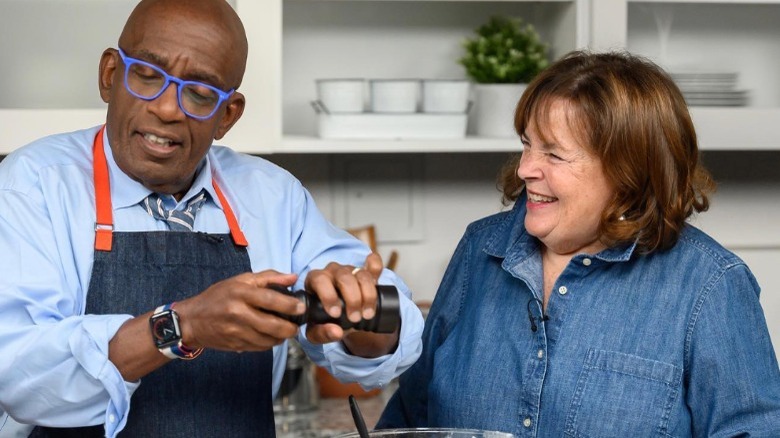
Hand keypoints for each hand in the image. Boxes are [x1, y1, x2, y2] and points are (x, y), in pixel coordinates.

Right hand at [174, 271, 304, 352]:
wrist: (192, 320)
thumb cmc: (219, 296)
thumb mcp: (241, 280)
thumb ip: (268, 277)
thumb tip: (293, 277)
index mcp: (241, 293)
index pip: (270, 299)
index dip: (289, 305)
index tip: (301, 308)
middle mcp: (238, 313)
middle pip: (272, 324)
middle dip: (290, 328)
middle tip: (296, 325)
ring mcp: (236, 332)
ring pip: (268, 339)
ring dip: (281, 337)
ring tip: (285, 331)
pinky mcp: (236, 345)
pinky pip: (260, 347)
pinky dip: (269, 344)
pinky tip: (271, 337)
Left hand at [304, 253, 398, 357]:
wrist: (342, 319)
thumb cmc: (326, 321)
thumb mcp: (317, 332)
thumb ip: (322, 334)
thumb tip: (336, 332)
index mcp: (315, 281)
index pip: (319, 280)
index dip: (328, 295)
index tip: (336, 314)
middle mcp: (332, 272)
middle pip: (343, 277)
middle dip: (352, 298)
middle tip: (355, 318)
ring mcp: (350, 269)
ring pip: (361, 274)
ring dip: (368, 294)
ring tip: (367, 314)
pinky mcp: (366, 270)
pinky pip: (373, 262)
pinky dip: (376, 267)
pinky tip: (376, 279)